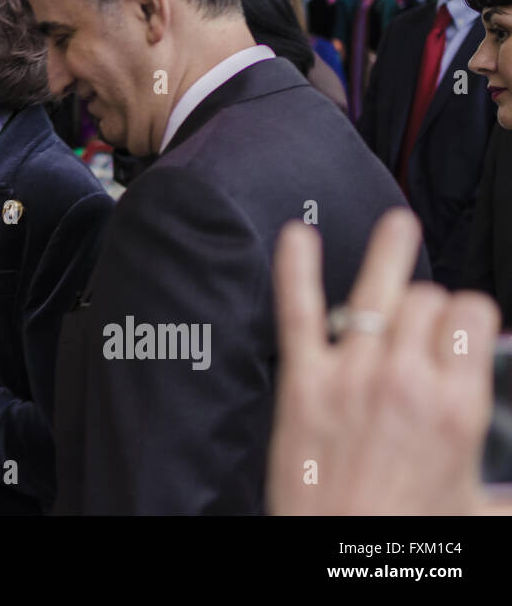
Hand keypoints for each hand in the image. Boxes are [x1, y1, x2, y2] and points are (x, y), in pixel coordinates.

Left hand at [268, 208, 498, 514]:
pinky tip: (295, 236)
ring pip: (378, 291)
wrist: (338, 560)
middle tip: (425, 318)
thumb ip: (510, 487)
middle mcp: (407, 380)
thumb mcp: (482, 513)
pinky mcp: (303, 382)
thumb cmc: (406, 539)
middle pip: (427, 301)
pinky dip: (296, 270)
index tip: (463, 324)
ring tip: (397, 224)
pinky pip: (299, 311)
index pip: (472, 318)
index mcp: (457, 406)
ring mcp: (352, 375)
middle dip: (431, 302)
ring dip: (389, 251)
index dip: (468, 314)